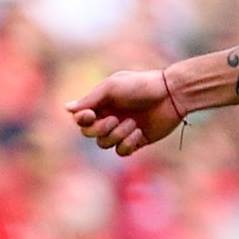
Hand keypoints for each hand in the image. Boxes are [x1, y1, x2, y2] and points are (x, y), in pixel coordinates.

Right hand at [65, 69, 184, 156]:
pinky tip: (139, 132)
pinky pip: (122, 152)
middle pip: (90, 134)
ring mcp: (123, 130)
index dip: (82, 121)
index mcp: (101, 104)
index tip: (90, 114)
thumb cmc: (141, 86)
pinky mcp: (137, 141)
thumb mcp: (112, 87)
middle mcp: (110, 117)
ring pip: (104, 144)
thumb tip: (67, 109)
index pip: (81, 119)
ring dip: (117, 135)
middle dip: (100, 129)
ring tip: (133, 123)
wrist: (172, 94)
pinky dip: (128, 144)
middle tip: (116, 118)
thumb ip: (90, 99)